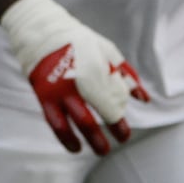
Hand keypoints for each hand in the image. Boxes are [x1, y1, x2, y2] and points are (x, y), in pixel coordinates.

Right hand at [0, 0, 149, 154]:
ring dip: (88, 140)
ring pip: (76, 122)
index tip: (124, 134)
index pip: (112, 104)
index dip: (119, 122)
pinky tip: (74, 147)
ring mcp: (58, 89)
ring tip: (99, 151)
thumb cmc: (78, 41)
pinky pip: (54, 121)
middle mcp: (77, 82)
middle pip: (98, 115)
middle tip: (116, 145)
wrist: (39, 30)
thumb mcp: (107, 52)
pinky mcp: (43, 94)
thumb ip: (126, 76)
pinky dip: (65, 137)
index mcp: (96, 70)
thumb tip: (144, 99)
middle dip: (107, 134)